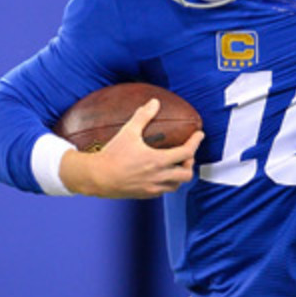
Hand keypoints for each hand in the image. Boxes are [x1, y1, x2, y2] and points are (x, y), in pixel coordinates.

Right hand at [60, 98, 203, 197]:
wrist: (96, 178)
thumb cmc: (112, 154)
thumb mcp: (128, 132)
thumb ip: (143, 116)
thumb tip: (154, 102)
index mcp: (157, 160)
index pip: (187, 152)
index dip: (196, 142)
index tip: (199, 135)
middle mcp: (159, 176)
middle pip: (187, 173)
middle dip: (190, 163)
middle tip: (186, 154)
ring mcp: (153, 187)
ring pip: (177, 185)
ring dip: (180, 175)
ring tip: (176, 164)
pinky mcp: (145, 195)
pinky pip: (164, 190)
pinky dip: (168, 182)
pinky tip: (161, 174)